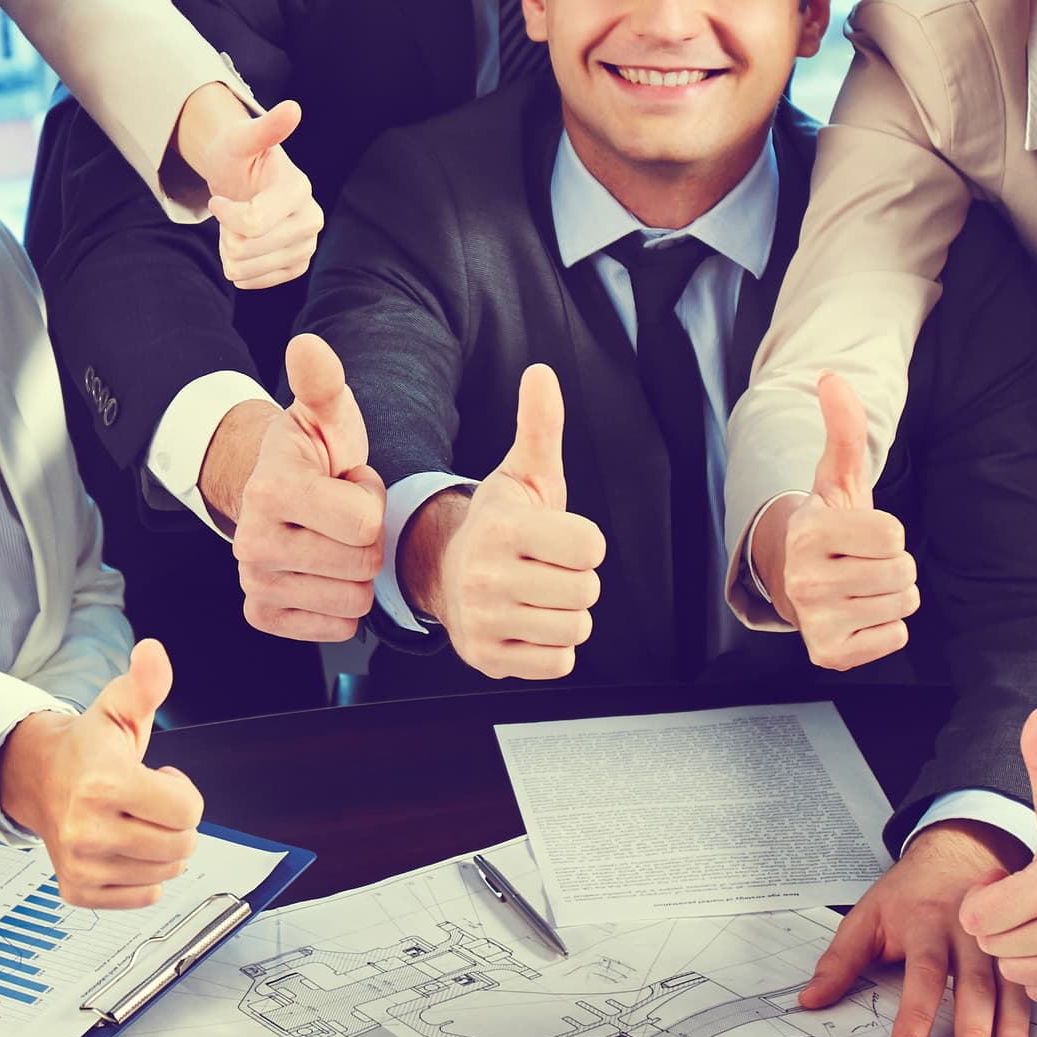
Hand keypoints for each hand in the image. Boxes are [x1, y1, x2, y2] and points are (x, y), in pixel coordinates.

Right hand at [0, 641, 205, 908]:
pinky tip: (124, 847)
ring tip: (134, 820)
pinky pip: (144, 897)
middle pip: (182, 846)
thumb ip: (145, 683)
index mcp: (102, 783)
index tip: (161, 777)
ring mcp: (81, 864)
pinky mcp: (78, 890)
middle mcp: (87, 829)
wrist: (39, 778)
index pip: (187, 810)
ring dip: (161, 849)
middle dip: (176, 822)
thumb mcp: (119, 708)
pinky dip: (144, 876)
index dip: (183, 791)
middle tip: (148, 801)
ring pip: (166, 873)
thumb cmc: (88, 747)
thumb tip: (153, 653)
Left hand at [179, 89, 322, 289]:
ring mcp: (307, 244)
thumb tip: (292, 108)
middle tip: (230, 214)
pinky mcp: (298, 263)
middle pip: (248, 248)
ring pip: (250, 268)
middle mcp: (311, 218)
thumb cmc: (238, 157)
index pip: (253, 222)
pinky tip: (242, 249)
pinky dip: (242, 269)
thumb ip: (264, 129)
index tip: (217, 201)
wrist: (244, 180)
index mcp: (298, 188)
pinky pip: (260, 281)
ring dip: (231, 251)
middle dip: (226, 233)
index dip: (224, 215)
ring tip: (236, 228)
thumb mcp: (241, 140)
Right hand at [231, 335, 384, 641]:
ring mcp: (255, 582)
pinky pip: (338, 628)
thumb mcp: (325, 413)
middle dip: (365, 538)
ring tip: (332, 537)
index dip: (370, 500)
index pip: (365, 523)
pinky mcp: (262, 614)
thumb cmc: (315, 453)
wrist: (278, 490)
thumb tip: (307, 345)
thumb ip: (323, 382)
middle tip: (340, 513)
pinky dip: (341, 604)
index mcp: (269, 490)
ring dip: (354, 570)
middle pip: (362, 564)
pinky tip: (323, 569)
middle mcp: (252, 542)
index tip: (347, 484)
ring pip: (353, 600)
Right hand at [412, 366, 604, 679]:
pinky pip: (558, 663)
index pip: (591, 545)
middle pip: (586, 591)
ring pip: (576, 629)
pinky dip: (554, 648)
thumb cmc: (501, 524)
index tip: (560, 537)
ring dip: (568, 614)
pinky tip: (530, 625)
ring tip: (539, 596)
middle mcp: (486, 576)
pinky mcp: (487, 658)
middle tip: (548, 569)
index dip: (585, 541)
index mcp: (500, 528)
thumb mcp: (523, 474)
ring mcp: (484, 621)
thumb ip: (540, 426)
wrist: (445, 571)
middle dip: (578, 580)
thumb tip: (542, 373)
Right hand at [752, 374, 917, 669]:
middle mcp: (805, 579)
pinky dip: (886, 627)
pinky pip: (896, 637)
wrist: (793, 580)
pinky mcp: (830, 654)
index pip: (893, 534)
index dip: (887, 531)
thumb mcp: (836, 478)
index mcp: (809, 532)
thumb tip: (832, 379)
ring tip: (860, 586)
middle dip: (893, 564)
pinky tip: (858, 614)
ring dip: (892, 595)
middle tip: (862, 562)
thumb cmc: (827, 526)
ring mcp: (815, 620)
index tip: (860, 533)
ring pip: (903, 603)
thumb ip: (842, 430)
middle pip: (902, 571)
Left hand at [797, 821, 1031, 1036]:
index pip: (922, 972)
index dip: (915, 1014)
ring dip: (1011, 1027)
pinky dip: (1032, 1014)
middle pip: (972, 983)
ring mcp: (999, 938)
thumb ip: (840, 960)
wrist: (959, 851)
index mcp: (925, 922)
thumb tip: (811, 1000)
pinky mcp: (1019, 945)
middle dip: (974, 1029)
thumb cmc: (909, 891)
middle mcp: (968, 930)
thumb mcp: (867, 915)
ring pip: (1008, 984)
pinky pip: (1029, 980)